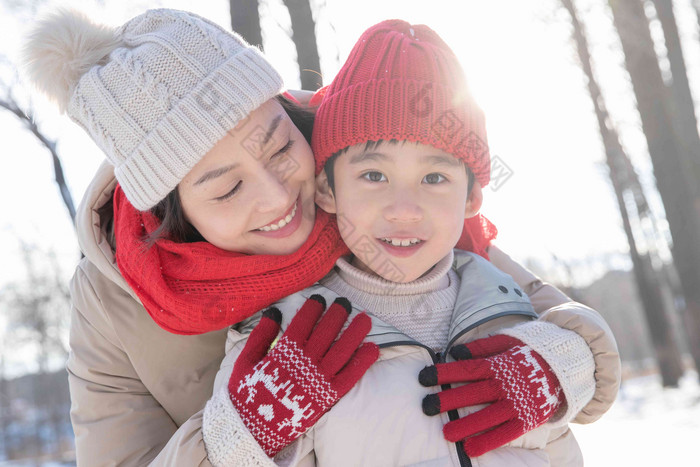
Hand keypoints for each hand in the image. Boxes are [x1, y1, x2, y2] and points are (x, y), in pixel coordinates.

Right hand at [229, 294, 377, 457]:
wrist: (253, 431)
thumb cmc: (246, 395)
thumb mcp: (245, 362)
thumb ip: (260, 336)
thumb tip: (274, 312)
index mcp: (283, 353)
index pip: (303, 323)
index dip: (313, 308)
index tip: (319, 298)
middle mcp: (304, 363)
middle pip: (326, 332)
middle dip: (337, 314)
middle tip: (344, 302)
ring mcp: (318, 380)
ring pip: (342, 350)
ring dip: (355, 332)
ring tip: (365, 317)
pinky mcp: (328, 396)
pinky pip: (350, 376)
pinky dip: (362, 362)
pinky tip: (372, 348)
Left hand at [419, 334, 562, 456]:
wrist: (564, 365)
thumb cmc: (528, 352)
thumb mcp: (507, 341)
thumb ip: (481, 347)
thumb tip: (454, 352)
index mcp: (497, 364)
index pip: (466, 368)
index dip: (444, 373)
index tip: (423, 378)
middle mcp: (505, 384)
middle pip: (473, 392)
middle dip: (449, 399)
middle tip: (426, 406)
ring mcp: (517, 402)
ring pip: (488, 415)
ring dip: (467, 424)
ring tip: (446, 433)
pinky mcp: (527, 418)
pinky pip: (507, 432)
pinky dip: (490, 440)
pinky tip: (471, 448)